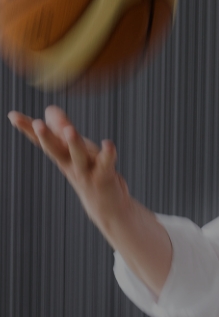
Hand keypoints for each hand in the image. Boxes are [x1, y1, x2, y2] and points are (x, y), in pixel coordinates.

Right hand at [7, 106, 129, 230]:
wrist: (107, 208)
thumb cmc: (89, 172)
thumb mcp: (74, 151)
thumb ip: (61, 130)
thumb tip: (49, 109)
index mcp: (62, 156)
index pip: (42, 141)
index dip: (27, 129)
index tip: (12, 115)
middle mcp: (70, 165)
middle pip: (55, 150)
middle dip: (46, 137)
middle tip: (37, 124)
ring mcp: (86, 172)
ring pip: (79, 157)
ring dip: (74, 144)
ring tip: (69, 130)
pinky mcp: (104, 177)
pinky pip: (106, 164)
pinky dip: (108, 154)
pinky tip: (108, 144)